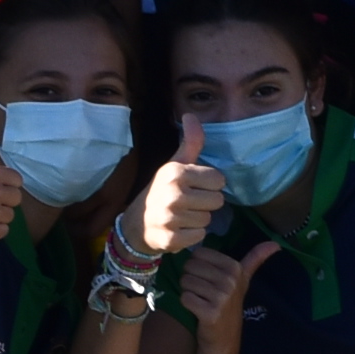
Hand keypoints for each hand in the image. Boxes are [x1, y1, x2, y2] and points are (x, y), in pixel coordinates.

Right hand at [131, 115, 227, 257]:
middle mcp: (173, 193)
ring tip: (182, 216)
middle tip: (187, 203)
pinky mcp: (171, 239)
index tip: (193, 187)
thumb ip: (190, 142)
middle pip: (217, 201)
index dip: (209, 185)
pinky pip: (199, 236)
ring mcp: (171, 217)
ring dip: (198, 220)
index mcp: (176, 172)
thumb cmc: (161, 191)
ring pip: (208, 219)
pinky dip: (192, 236)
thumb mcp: (174, 165)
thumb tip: (191, 114)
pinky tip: (178, 230)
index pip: (219, 180)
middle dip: (205, 203)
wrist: (135, 225)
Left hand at [180, 237, 280, 328]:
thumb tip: (275, 244)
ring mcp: (221, 297)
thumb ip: (255, 259)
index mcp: (235, 268)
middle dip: (191, 279)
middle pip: (190, 267)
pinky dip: (186, 304)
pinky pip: (185, 297)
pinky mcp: (210, 313)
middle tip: (203, 292)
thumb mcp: (244, 280)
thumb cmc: (229, 304)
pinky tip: (197, 310)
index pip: (199, 254)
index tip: (209, 279)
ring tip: (201, 301)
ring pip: (186, 282)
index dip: (198, 266)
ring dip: (188, 292)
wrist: (224, 338)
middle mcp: (230, 281)